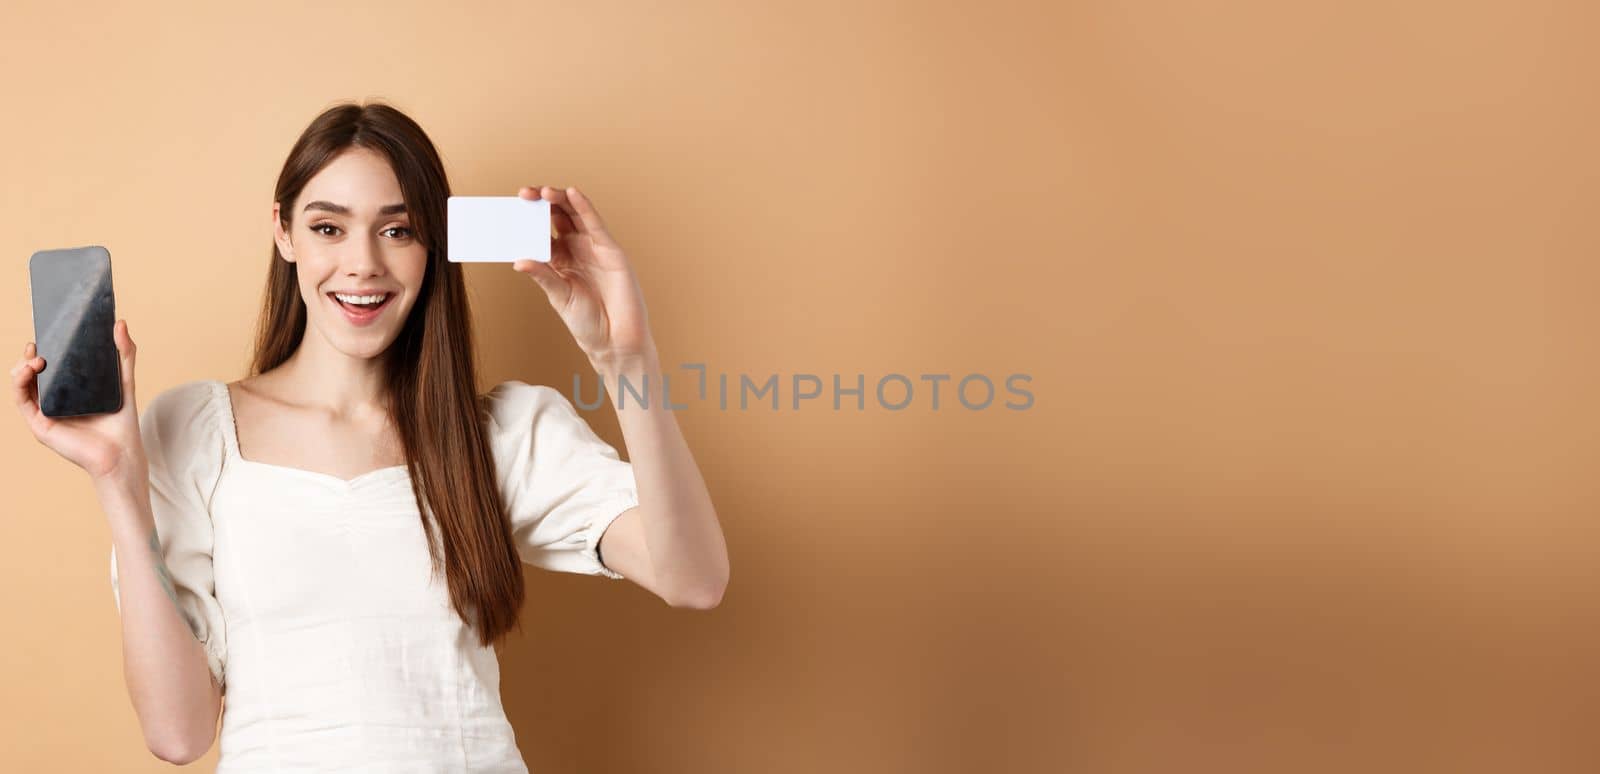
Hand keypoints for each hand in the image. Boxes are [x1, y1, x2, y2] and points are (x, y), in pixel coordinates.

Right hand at [11, 319, 146, 484]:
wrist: (121, 452)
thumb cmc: (121, 421)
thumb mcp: (124, 380)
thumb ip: (124, 352)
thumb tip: (120, 322)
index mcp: (71, 389)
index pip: (52, 364)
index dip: (46, 347)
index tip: (48, 331)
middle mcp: (55, 399)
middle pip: (33, 372)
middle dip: (30, 354)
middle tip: (38, 342)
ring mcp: (46, 410)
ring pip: (22, 383)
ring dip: (23, 366)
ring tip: (37, 357)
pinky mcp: (40, 423)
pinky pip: (22, 399)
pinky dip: (20, 382)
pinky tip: (29, 370)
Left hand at [511, 186, 656, 368]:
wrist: (615, 341)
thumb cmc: (587, 323)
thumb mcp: (558, 296)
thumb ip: (542, 276)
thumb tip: (518, 261)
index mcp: (561, 260)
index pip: (543, 231)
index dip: (529, 218)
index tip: (512, 209)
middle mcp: (578, 249)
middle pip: (558, 216)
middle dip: (542, 203)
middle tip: (524, 194)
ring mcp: (595, 248)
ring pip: (576, 215)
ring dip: (560, 199)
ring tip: (543, 192)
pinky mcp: (611, 251)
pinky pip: (596, 224)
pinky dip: (584, 207)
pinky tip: (573, 194)